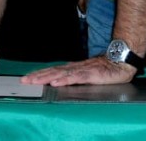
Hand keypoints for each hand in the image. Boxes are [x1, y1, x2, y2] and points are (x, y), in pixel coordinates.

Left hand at [21, 56, 135, 86]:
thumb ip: (75, 75)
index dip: (40, 74)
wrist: (121, 61)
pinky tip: (56, 83)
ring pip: (61, 74)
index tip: (27, 78)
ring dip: (47, 78)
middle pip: (53, 71)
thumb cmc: (105, 68)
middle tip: (25, 81)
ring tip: (35, 82)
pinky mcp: (91, 75)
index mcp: (73, 67)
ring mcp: (82, 70)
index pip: (53, 70)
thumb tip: (62, 79)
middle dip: (38, 76)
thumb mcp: (87, 73)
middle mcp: (75, 67)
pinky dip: (64, 80)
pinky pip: (76, 78)